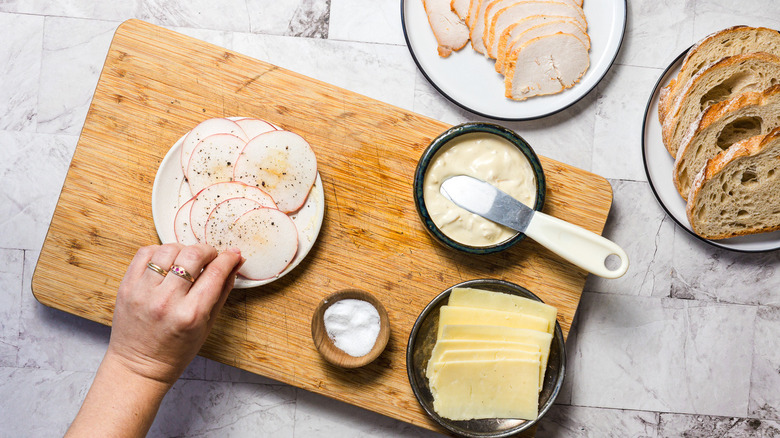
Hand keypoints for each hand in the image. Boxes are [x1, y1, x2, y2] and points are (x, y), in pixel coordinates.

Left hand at [107, 243, 243, 385]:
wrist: (139, 366)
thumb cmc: (175, 350)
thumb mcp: (207, 325)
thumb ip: (222, 291)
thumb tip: (234, 264)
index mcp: (191, 314)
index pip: (216, 272)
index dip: (228, 258)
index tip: (232, 254)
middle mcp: (166, 301)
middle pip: (192, 255)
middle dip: (207, 251)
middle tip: (210, 258)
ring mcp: (143, 292)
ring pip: (168, 250)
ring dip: (183, 250)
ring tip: (186, 261)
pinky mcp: (127, 286)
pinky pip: (145, 253)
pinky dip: (159, 252)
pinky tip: (166, 262)